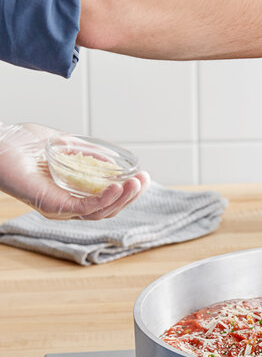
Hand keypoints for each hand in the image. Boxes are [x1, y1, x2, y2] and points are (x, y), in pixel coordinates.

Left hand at [0, 123, 149, 219]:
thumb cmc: (20, 144)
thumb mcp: (65, 144)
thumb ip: (88, 154)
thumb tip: (112, 162)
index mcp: (71, 194)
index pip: (107, 200)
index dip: (128, 191)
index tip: (143, 177)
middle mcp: (68, 206)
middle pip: (109, 209)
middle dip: (131, 195)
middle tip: (145, 179)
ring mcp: (62, 209)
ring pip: (102, 212)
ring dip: (123, 198)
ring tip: (137, 183)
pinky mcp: (55, 208)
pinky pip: (86, 208)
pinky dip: (105, 199)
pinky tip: (118, 187)